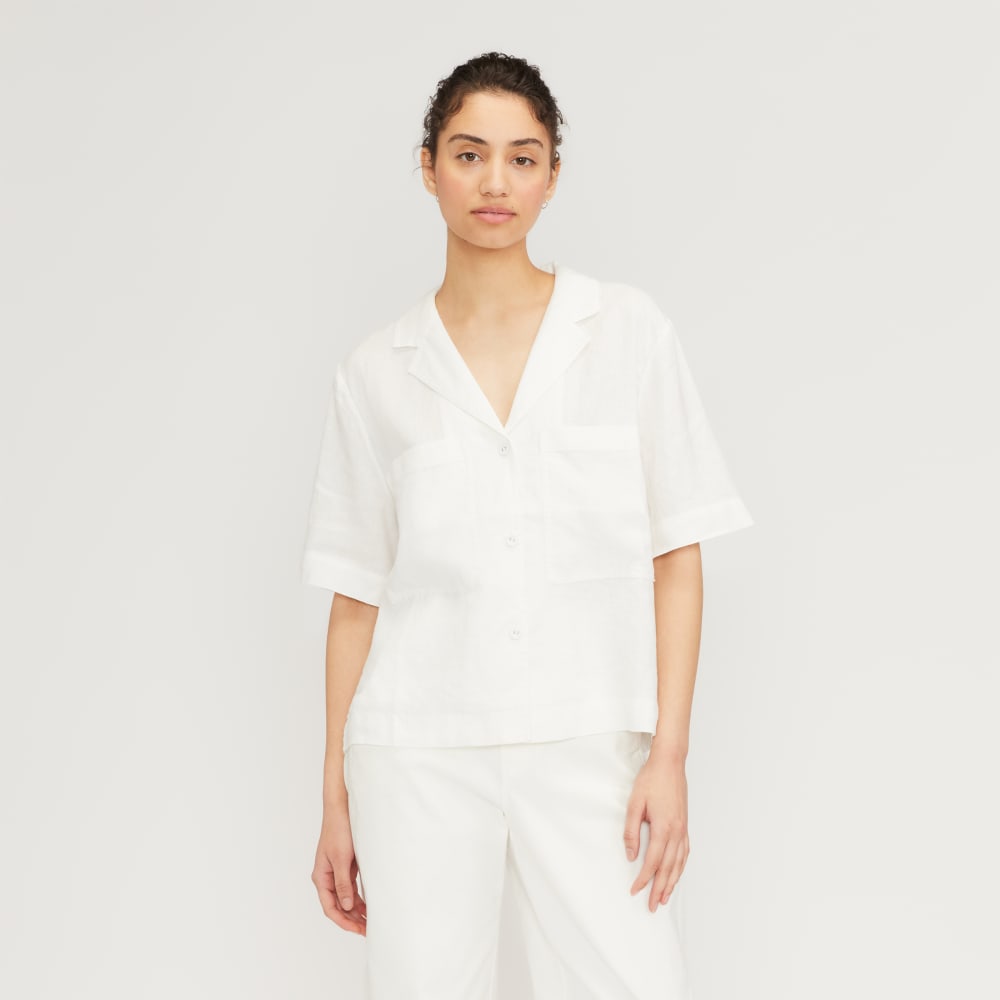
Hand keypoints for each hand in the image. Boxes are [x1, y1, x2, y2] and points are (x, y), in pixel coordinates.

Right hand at [312, 804, 367, 934]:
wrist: (342, 808)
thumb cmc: (339, 830)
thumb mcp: (341, 859)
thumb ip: (343, 884)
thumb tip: (347, 906)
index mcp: (321, 877)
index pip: (330, 907)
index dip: (344, 921)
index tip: (358, 929)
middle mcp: (326, 877)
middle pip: (338, 905)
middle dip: (351, 919)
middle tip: (368, 929)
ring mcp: (336, 871)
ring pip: (345, 898)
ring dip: (356, 910)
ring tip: (370, 921)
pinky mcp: (345, 865)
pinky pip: (350, 887)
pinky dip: (359, 897)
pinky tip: (368, 905)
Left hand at [623, 752, 689, 911]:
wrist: (670, 763)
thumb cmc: (651, 780)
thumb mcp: (634, 804)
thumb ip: (631, 831)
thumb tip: (630, 855)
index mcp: (663, 828)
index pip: (652, 862)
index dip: (643, 879)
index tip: (634, 891)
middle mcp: (677, 832)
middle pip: (668, 868)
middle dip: (659, 889)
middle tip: (652, 906)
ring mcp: (683, 829)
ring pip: (679, 863)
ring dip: (672, 882)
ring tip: (665, 898)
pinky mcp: (685, 825)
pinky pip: (685, 852)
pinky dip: (681, 867)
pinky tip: (677, 873)